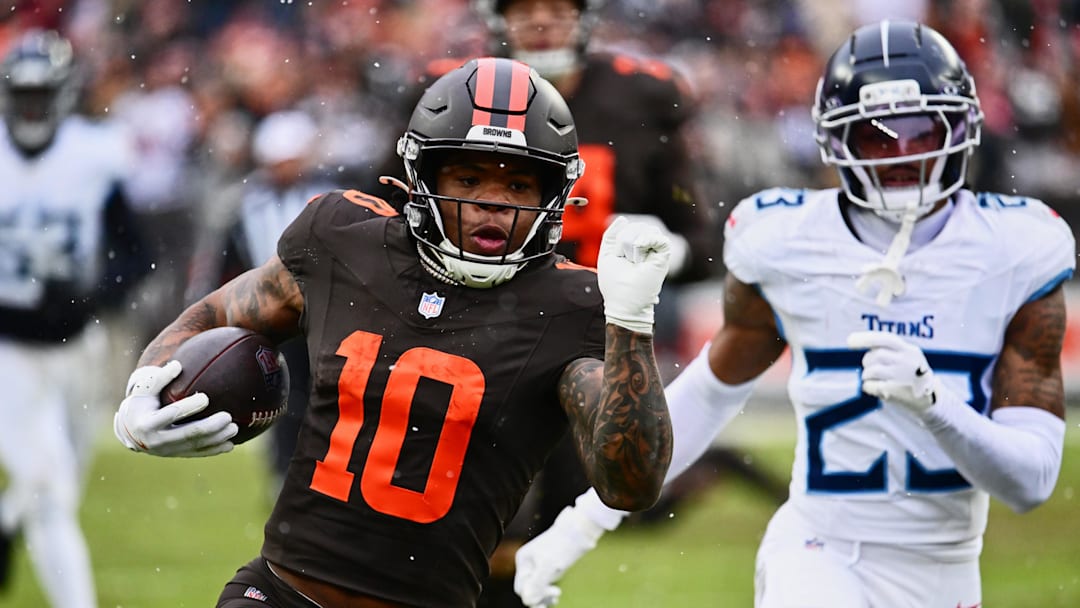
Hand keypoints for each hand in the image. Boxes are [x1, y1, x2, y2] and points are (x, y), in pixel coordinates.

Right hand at [114, 361, 237, 456]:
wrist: (131, 431)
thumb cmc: (142, 404)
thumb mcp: (144, 391)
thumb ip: (159, 378)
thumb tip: (178, 365)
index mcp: (148, 422)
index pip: (171, 414)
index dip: (188, 407)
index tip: (206, 398)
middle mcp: (158, 440)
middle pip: (188, 434)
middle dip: (209, 427)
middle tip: (228, 417)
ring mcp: (168, 451)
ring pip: (196, 446)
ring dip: (217, 439)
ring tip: (234, 428)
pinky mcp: (177, 455)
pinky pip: (198, 453)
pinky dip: (214, 450)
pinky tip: (230, 445)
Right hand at [514, 506, 606, 606]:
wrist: (578, 530)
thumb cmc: (562, 546)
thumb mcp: (548, 566)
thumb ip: (536, 584)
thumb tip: (526, 600)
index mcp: (523, 561)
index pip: (521, 588)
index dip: (533, 595)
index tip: (552, 591)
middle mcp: (528, 563)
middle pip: (527, 589)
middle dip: (538, 597)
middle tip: (554, 599)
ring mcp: (538, 564)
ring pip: (536, 587)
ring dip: (544, 596)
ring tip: (555, 600)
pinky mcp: (548, 565)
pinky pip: (543, 583)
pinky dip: (547, 591)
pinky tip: (555, 597)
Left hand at [596, 215, 671, 333]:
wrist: (625, 303)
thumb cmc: (615, 284)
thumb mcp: (607, 255)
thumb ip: (611, 235)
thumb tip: (624, 219)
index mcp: (632, 245)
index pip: (625, 227)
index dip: (617, 241)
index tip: (618, 258)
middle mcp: (645, 245)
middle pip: (634, 226)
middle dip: (624, 243)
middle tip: (627, 262)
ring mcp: (655, 250)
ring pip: (645, 229)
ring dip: (633, 246)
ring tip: (634, 262)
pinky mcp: (664, 256)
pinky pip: (659, 237)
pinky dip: (648, 241)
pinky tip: (640, 255)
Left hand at [847, 331, 935, 413]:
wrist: (932, 400)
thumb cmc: (913, 375)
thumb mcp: (908, 357)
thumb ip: (889, 350)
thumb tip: (857, 342)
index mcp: (910, 351)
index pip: (886, 339)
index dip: (865, 338)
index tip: (850, 341)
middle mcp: (907, 362)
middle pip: (876, 355)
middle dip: (867, 361)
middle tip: (869, 367)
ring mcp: (902, 378)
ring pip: (872, 370)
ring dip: (866, 374)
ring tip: (872, 378)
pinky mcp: (895, 393)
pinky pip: (871, 386)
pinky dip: (868, 386)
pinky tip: (873, 387)